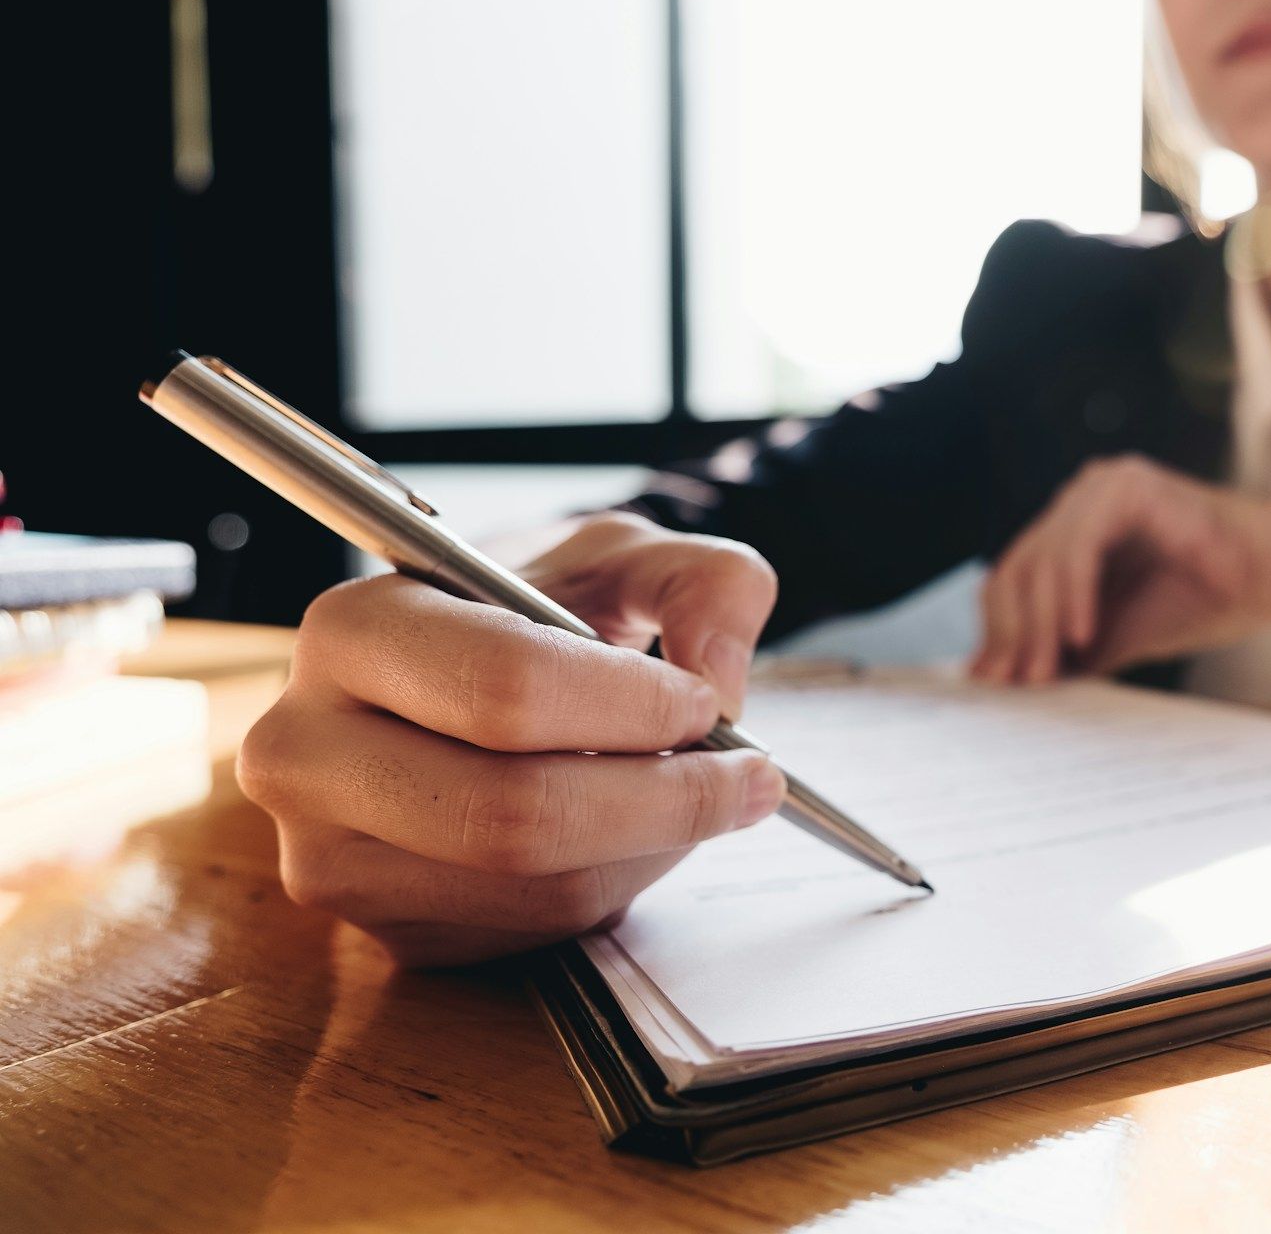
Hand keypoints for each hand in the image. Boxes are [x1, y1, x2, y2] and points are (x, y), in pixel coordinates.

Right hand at [236, 512, 784, 965]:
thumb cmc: (533, 610)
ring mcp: (331, 857)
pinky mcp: (384, 930)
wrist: (462, 677)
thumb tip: (721, 674)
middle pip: (513, 814)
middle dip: (664, 799)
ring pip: (537, 887)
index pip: (504, 690)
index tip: (707, 701)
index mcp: (352, 631)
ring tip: (695, 794)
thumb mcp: (622, 556)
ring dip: (653, 847)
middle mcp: (307, 751)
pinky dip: (615, 885)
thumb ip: (703, 579)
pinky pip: (533, 930)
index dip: (631, 707)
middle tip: (748, 774)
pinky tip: (626, 831)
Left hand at [969, 456, 1270, 683]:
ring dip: (1040, 623)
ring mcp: (1102, 486)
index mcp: (1073, 528)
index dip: (999, 631)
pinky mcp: (1128, 487)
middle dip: (1014, 633)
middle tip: (1019, 683)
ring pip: (1043, 559)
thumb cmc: (1207, 600)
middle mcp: (1080, 499)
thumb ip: (1066, 648)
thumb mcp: (1120, 633)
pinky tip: (1078, 635)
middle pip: (1018, 567)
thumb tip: (1008, 678)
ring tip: (1045, 672)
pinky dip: (1074, 595)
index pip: (1012, 578)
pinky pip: (1080, 546)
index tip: (994, 681)